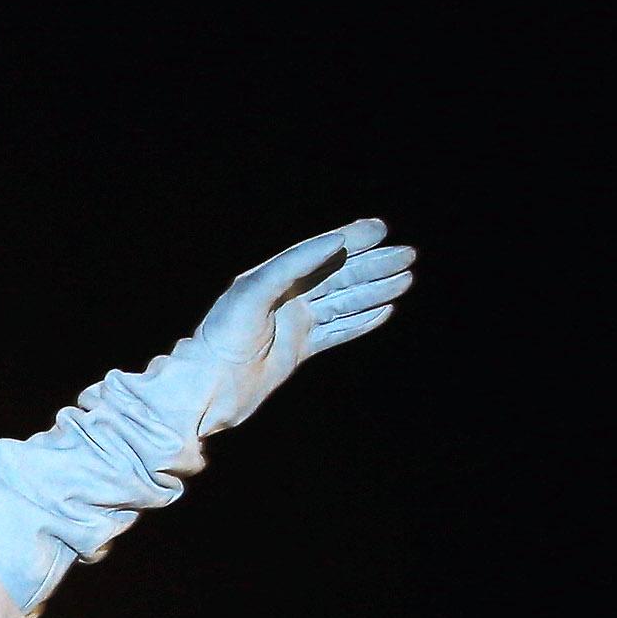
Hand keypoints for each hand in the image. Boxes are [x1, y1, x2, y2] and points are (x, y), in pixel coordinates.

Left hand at [178, 220, 421, 422]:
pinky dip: (361, 322)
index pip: (320, 252)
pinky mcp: (298, 351)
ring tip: (405, 279)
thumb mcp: (253, 293)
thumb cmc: (223, 337)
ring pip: (343, 303)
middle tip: (408, 255)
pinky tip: (384, 311)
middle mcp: (285, 297)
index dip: (351, 239)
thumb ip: (292, 265)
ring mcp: (293, 325)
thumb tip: (334, 241)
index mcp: (271, 277)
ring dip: (374, 290)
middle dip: (373, 265)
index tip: (381, 228)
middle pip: (338, 276)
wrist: (208, 389)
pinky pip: (337, 332)